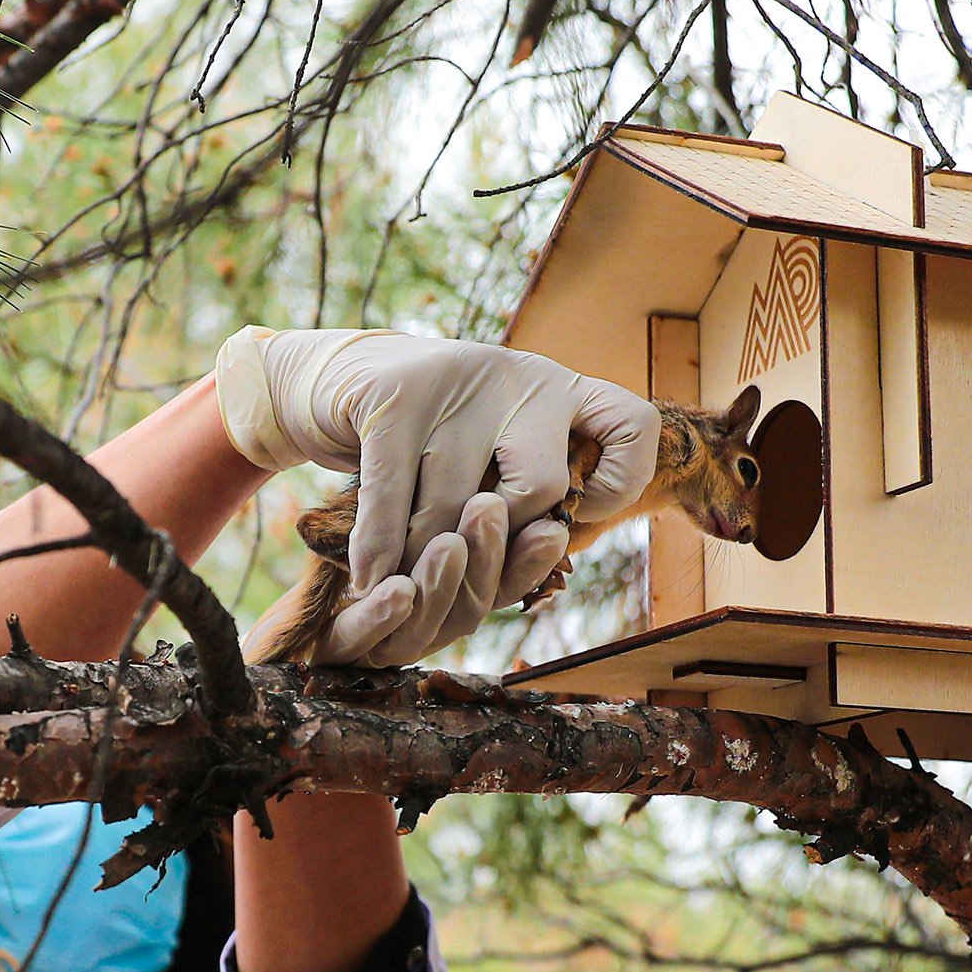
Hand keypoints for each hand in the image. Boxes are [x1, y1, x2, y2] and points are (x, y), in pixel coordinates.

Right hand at [216, 327, 659, 591]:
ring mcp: (458, 379)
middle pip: (542, 486)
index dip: (619, 485)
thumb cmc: (431, 440)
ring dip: (428, 560)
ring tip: (409, 594)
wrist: (340, 379)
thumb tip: (551, 552)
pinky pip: (395, 491)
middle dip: (499, 547)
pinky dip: (382, 545)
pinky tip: (372, 577)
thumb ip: (526, 494)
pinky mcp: (394, 394)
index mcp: (559, 392)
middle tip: (464, 570)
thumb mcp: (492, 452)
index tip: (564, 524)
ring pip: (459, 501)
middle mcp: (522, 377)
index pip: (632, 425)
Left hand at [258, 493, 571, 667]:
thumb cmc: (351, 493)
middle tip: (493, 509)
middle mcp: (426, 624)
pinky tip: (396, 588)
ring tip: (450, 540)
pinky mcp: (331, 653)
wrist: (271, 510)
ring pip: (432, 627)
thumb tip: (539, 457)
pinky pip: (363, 643)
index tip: (554, 524)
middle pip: (479, 605)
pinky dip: (383, 617)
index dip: (533, 561)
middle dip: (491, 558)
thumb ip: (465, 485)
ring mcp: (382, 645)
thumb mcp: (409, 480)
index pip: (511, 581)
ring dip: (444, 584)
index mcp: (453, 588)